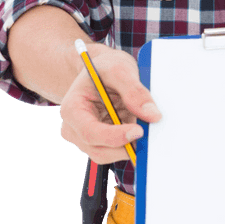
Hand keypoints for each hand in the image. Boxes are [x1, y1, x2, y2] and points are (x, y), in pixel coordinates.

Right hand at [59, 44, 161, 162]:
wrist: (101, 72)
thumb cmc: (104, 69)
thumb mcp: (119, 69)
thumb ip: (134, 91)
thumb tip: (152, 115)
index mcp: (72, 109)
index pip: (90, 132)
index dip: (115, 136)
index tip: (139, 131)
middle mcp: (75, 129)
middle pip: (100, 150)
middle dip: (127, 145)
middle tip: (151, 133)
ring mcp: (87, 139)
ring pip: (111, 154)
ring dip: (131, 145)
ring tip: (145, 124)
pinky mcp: (102, 143)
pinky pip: (118, 151)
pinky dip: (131, 143)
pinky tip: (139, 128)